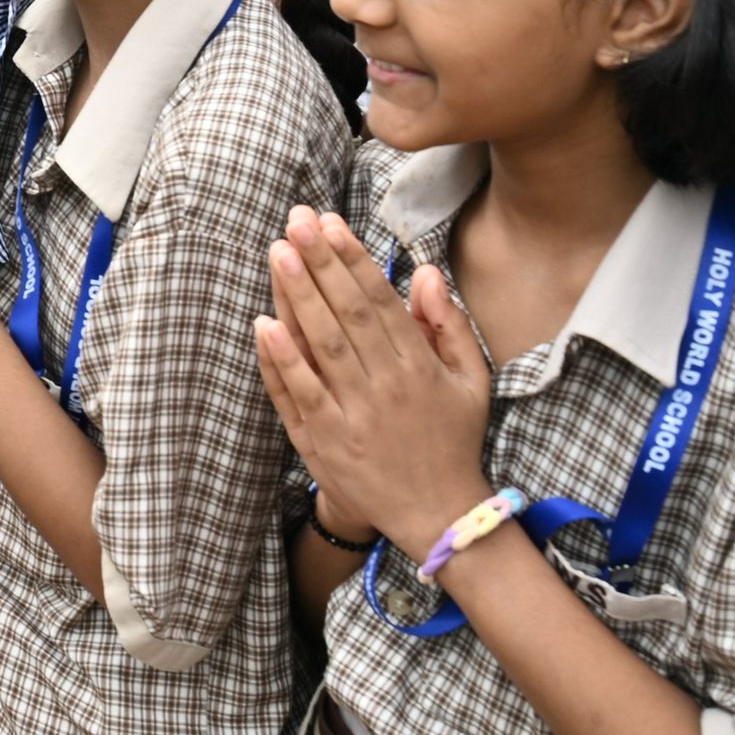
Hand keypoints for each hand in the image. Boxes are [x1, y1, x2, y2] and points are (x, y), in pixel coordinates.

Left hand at [251, 209, 494, 554]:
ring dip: (297, 297)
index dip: (352, 258)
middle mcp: (386, 385)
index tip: (330, 223)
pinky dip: (281, 360)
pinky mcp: (325, 442)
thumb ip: (448, 324)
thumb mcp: (471, 380)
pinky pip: (300, 394)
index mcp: (419, 366)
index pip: (379, 300)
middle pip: (346, 313)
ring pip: (321, 346)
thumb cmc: (452, 438)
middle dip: (320, 262)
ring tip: (278, 253)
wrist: (438, 514)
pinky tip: (263, 325)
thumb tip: (425, 272)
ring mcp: (353, 414)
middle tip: (296, 220)